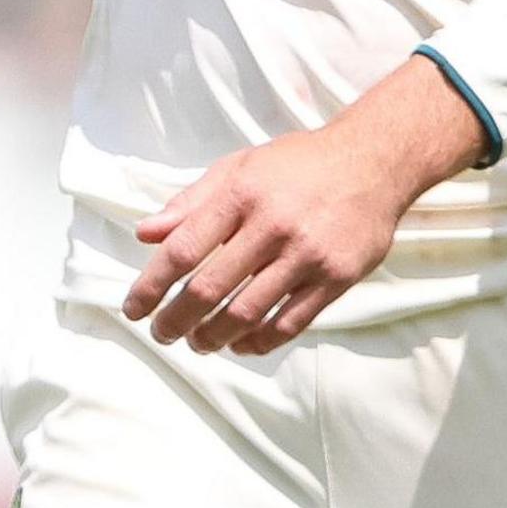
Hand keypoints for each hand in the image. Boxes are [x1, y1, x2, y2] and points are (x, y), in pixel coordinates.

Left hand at [124, 61, 488, 355]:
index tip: (133, 310)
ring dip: (214, 336)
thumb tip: (144, 233)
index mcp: (240, 194)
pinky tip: (240, 344)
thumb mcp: (238, 168)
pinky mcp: (337, 278)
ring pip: (248, 313)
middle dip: (176, 320)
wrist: (373, 163)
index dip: (151, 286)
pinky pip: (290, 323)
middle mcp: (272, 226)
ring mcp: (307, 255)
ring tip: (198, 343)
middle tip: (162, 334)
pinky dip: (259, 341)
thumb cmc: (295, 165)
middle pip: (210, 289)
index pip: (183, 250)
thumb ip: (190, 202)